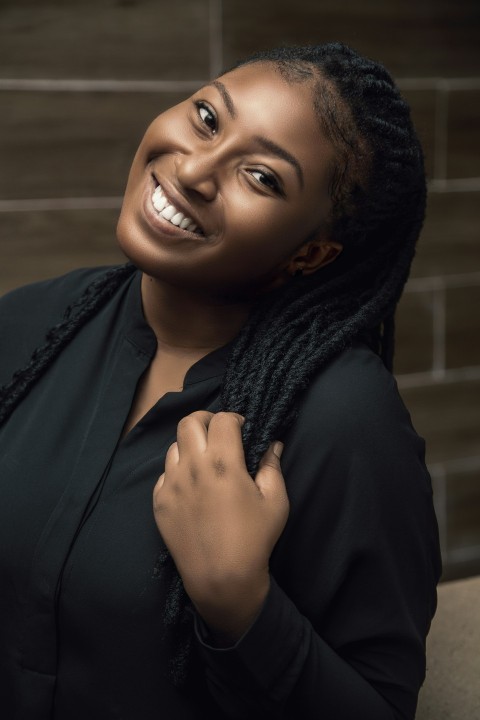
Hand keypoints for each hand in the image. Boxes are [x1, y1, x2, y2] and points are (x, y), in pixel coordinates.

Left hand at [153, 411, 288, 641]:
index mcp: (222, 463)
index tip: (242, 430)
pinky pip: (164, 473)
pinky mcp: (159, 502)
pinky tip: (192, 487)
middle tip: (218, 434)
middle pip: (189, 422)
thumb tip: (272, 444)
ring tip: (205, 462)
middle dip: (205, 421)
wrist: (221, 580)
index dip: (234, 419)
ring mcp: (171, 484)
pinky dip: (178, 471)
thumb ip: (272, 466)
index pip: (221, 420)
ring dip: (190, 446)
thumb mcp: (276, 501)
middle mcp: (192, 467)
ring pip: (173, 446)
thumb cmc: (255, 540)